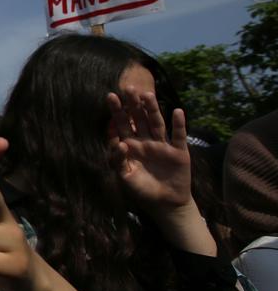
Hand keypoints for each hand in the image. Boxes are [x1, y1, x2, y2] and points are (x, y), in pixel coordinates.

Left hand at [108, 89, 191, 210]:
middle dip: (134, 104)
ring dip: (153, 109)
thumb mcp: (124, 176)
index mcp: (131, 145)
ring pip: (157, 123)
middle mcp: (146, 141)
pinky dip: (179, 124)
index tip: (110, 95)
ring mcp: (163, 145)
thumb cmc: (140, 189)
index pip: (122, 124)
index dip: (117, 111)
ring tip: (148, 95)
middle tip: (128, 87)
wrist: (164, 203)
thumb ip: (118, 160)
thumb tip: (119, 143)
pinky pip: (179, 136)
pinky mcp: (179, 152)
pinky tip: (177, 111)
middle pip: (139, 119)